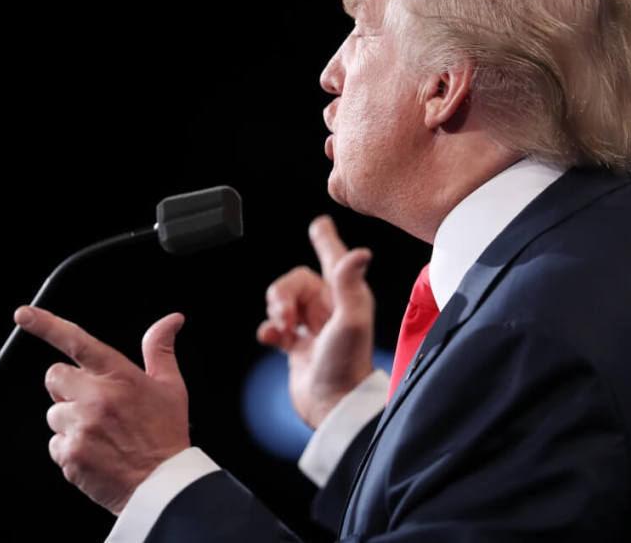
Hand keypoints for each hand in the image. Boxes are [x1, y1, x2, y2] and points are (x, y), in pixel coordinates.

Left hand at [13, 306, 189, 514]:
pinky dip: (70, 449)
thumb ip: (160, 349)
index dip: (46, 325)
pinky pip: (55, 444)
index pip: (77, 341)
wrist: (163, 484)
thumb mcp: (171, 386)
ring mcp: (81, 426)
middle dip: (68, 387)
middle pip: (55, 377)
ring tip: (100, 434)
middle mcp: (97, 397)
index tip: (24, 315)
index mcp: (120, 375)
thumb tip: (171, 320)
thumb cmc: (167, 434)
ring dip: (70, 421)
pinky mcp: (70, 453)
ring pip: (54, 413)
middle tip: (92, 403)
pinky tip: (95, 452)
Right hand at [257, 215, 373, 428]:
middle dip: (283, 294)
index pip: (333, 259)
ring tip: (285, 330)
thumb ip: (349, 284)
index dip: (326, 240)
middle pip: (294, 281)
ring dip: (276, 311)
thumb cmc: (346, 364)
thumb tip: (361, 252)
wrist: (332, 406)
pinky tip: (274, 339)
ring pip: (282, 301)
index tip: (320, 223)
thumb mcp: (350, 320)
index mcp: (345, 296)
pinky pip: (274, 326)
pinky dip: (269, 329)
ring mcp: (313, 327)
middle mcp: (330, 308)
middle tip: (288, 317)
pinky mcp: (297, 347)